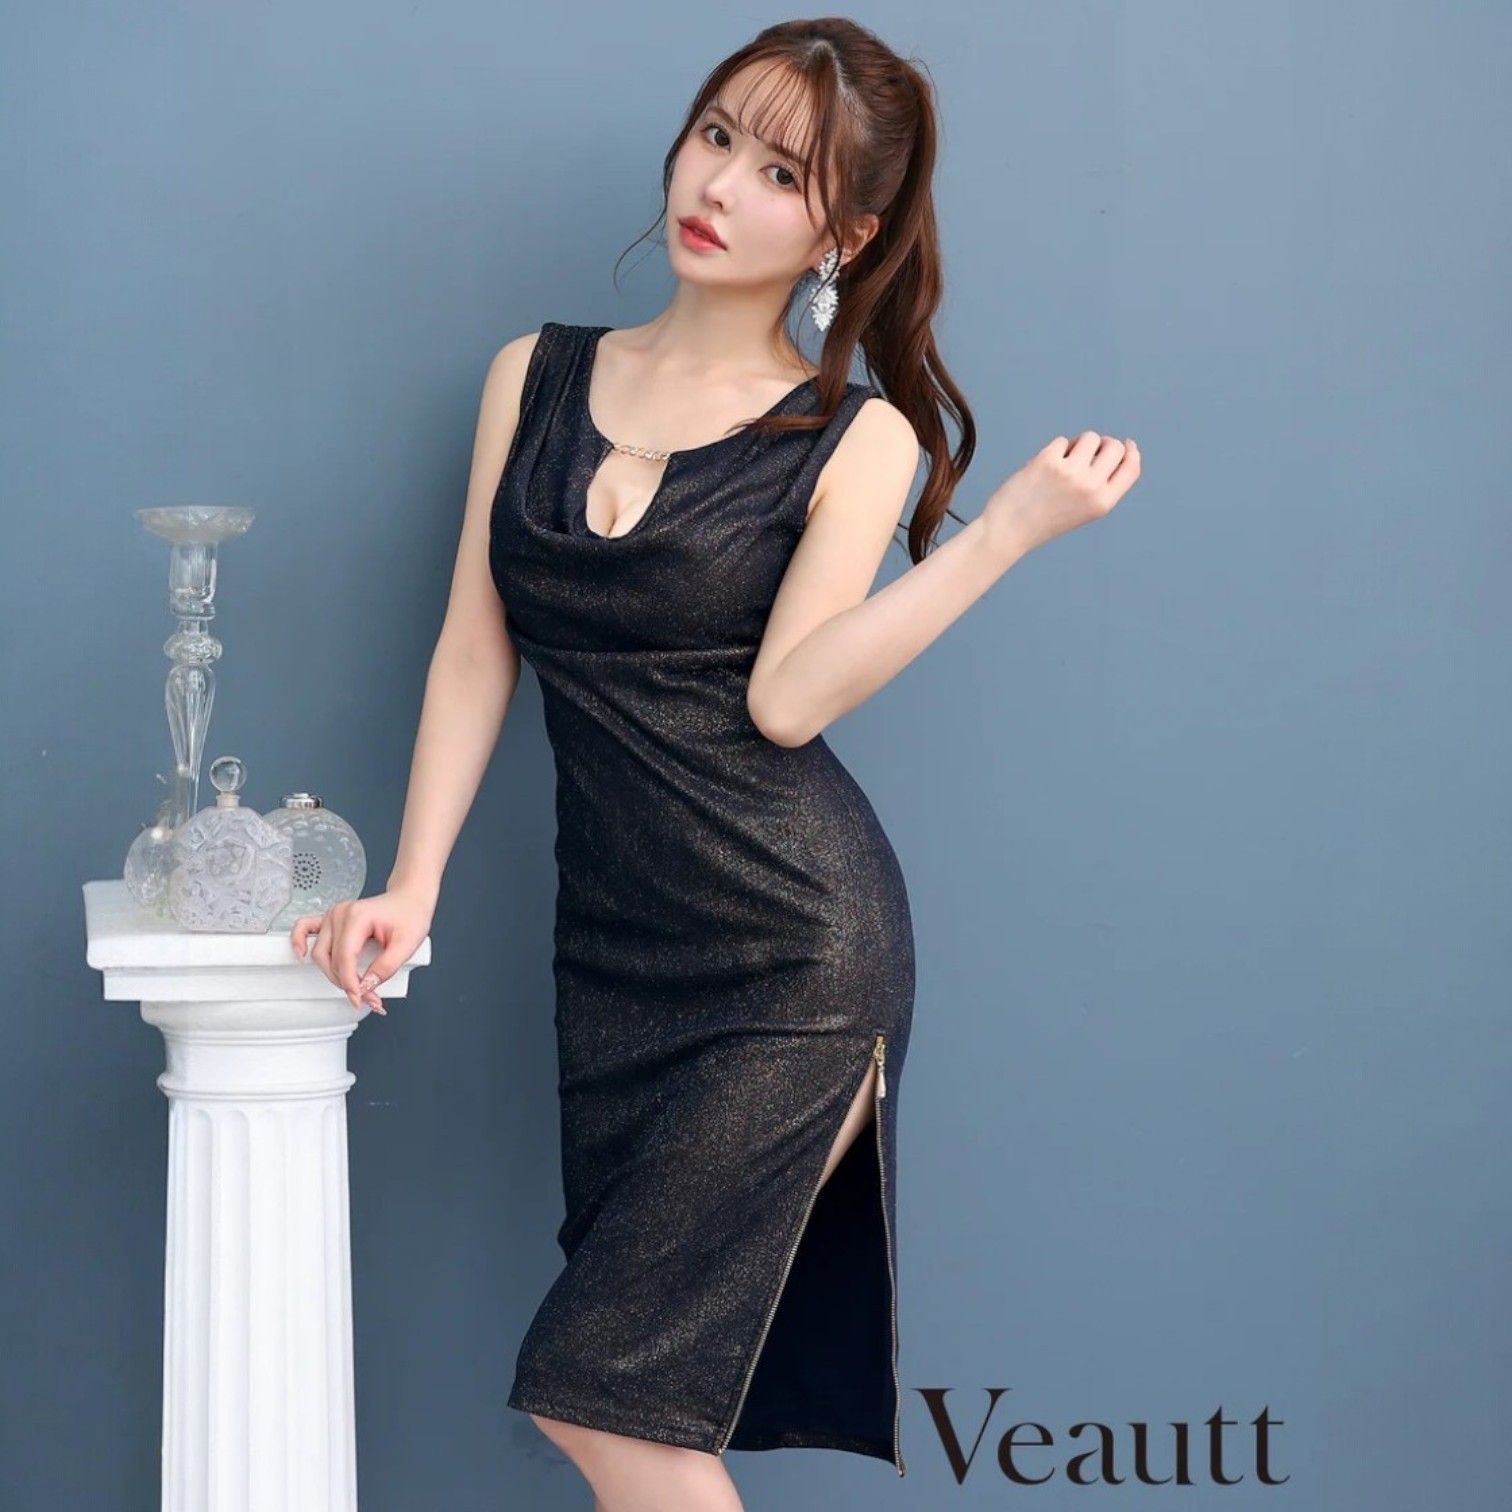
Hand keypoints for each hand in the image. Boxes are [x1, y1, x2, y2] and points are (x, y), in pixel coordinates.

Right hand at [289, 884, 436, 1015]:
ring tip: (353, 987)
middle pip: (331, 959)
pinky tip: (300, 956)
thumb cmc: (410, 915)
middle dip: (346, 983)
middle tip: (367, 997)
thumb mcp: (407, 944)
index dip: (351, 983)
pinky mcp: (329, 919)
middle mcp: (340, 914)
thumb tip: (365, 987)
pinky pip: (304, 928)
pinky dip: (299, 941)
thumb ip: (386, 967)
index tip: (360, 999)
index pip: (345, 957)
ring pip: (320, 954)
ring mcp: (332, 915)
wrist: (409, 900)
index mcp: (358, 917)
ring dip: (332, 974)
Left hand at [984, 432, 1140, 557]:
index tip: (1128, 443)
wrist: (1009, 530)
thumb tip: (1111, 447)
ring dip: (1079, 443)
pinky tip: (1044, 467)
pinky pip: (1062, 441)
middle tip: (1088, 452)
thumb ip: (1101, 485)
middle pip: (1114, 447)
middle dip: (1104, 444)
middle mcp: (1091, 487)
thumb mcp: (1083, 510)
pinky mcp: (1048, 461)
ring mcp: (1070, 472)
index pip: (1131, 469)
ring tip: (1064, 461)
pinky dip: (1055, 450)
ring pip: (1090, 438)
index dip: (1132, 453)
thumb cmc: (1044, 520)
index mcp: (1103, 503)